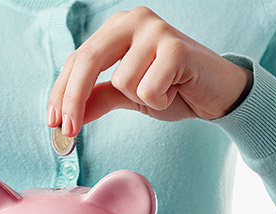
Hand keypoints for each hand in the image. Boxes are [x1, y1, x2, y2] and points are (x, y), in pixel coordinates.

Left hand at [47, 7, 253, 135]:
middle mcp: (134, 20)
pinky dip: (160, 101)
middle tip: (68, 131)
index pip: (78, 59)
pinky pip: (148, 89)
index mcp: (118, 27)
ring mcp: (156, 30)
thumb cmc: (178, 89)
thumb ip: (99, 98)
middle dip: (74, 99)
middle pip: (87, 61)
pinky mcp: (176, 47)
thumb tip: (65, 118)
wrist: (221, 94)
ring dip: (142, 99)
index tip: (54, 123)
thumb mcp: (130, 95)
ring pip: (122, 81)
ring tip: (165, 91)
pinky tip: (177, 90)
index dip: (62, 92)